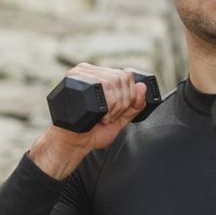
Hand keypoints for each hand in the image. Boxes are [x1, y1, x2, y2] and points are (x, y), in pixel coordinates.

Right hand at [31, 64, 146, 178]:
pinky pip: (103, 88)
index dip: (129, 96)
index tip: (118, 112)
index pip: (125, 75)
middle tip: (109, 117)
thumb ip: (134, 105)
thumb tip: (143, 87)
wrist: (72, 143)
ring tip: (103, 117)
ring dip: (114, 107)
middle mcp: (89, 72)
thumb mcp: (120, 118)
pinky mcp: (73, 81)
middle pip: (121, 78)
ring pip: (113, 83)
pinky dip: (108, 106)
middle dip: (122, 103)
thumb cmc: (93, 131)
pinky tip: (99, 116)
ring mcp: (80, 75)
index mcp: (100, 76)